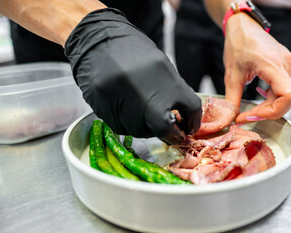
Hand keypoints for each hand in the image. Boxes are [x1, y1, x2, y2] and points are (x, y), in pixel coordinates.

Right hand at [65, 8, 201, 143]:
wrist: (97, 40)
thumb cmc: (132, 52)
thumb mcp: (160, 65)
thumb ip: (172, 91)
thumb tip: (180, 118)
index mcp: (164, 74)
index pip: (190, 106)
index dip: (193, 122)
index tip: (188, 128)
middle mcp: (144, 91)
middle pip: (163, 128)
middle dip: (169, 133)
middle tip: (169, 132)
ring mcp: (122, 101)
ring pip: (140, 131)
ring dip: (145, 126)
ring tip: (140, 109)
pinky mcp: (104, 108)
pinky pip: (121, 127)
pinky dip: (127, 122)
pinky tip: (124, 106)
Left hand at [223, 13, 290, 122]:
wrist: (244, 28)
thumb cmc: (239, 45)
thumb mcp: (231, 76)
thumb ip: (232, 100)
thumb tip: (230, 119)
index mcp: (274, 64)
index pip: (288, 96)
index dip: (270, 112)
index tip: (250, 115)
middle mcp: (289, 64)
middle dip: (276, 110)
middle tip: (256, 111)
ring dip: (280, 104)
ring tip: (260, 101)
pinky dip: (280, 97)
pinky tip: (264, 94)